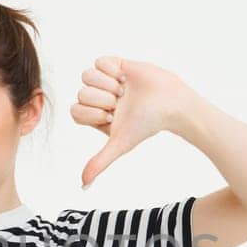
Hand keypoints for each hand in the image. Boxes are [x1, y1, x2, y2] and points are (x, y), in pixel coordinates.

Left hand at [69, 56, 198, 188]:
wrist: (171, 103)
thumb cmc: (147, 124)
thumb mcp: (120, 144)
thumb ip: (100, 162)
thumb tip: (83, 185)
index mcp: (95, 116)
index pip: (75, 111)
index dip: (92, 113)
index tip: (112, 116)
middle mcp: (98, 98)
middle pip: (81, 93)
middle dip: (102, 98)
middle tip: (121, 102)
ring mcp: (106, 81)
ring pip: (87, 76)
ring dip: (108, 83)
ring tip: (124, 90)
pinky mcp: (115, 64)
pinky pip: (99, 61)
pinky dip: (112, 69)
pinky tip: (125, 77)